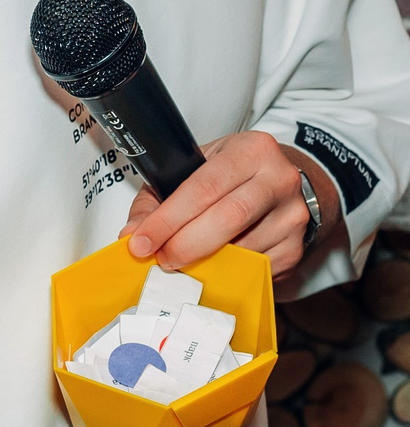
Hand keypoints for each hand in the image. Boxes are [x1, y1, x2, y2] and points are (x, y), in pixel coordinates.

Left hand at [122, 130, 326, 275]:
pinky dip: (226, 275)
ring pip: (242, 250)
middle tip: (161, 258)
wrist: (275, 186)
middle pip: (228, 219)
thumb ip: (154, 202)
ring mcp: (292, 214)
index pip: (203, 188)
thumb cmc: (226, 178)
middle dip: (185, 245)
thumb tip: (131, 235)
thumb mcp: (189, 172)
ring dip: (203, 264)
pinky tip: (212, 269)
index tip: (141, 243)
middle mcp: (279, 179)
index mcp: (251, 150)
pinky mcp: (295, 247)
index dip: (168, 220)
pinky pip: (254, 270)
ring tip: (183, 263)